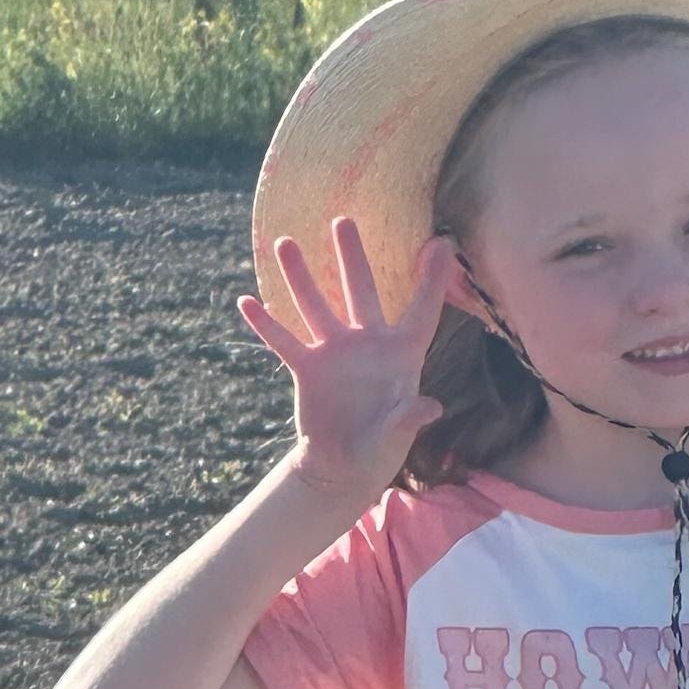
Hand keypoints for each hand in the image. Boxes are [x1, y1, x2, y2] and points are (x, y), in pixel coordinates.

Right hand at [239, 218, 456, 504]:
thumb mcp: (398, 436)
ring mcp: (334, 352)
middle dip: (351, 257)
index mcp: (401, 355)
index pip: (421, 311)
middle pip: (360, 291)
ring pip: (315, 306)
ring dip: (299, 277)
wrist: (344, 467)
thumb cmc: (381, 449)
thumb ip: (410, 418)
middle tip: (342, 221)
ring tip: (284, 242)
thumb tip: (429, 407)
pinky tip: (246, 302)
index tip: (442, 243)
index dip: (432, 280)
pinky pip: (284, 341)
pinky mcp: (307, 368)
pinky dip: (266, 325)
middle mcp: (366, 344)